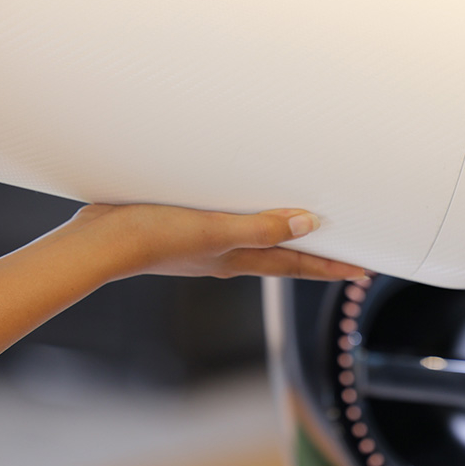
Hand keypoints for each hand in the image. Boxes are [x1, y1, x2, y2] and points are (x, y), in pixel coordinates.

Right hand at [69, 203, 368, 281]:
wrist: (100, 241)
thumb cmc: (154, 238)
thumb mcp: (215, 230)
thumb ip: (261, 227)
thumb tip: (308, 224)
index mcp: (237, 258)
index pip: (296, 265)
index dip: (331, 267)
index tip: (363, 270)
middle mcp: (225, 254)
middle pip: (281, 253)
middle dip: (312, 250)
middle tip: (343, 245)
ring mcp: (202, 241)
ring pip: (254, 235)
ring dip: (280, 229)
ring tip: (300, 216)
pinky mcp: (181, 223)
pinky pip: (226, 217)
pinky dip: (243, 211)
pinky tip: (237, 195)